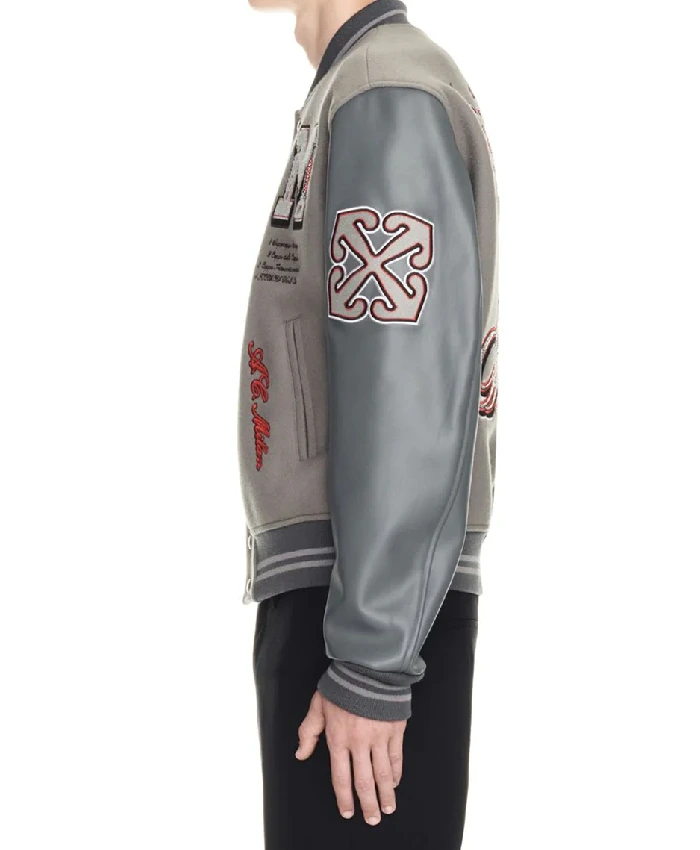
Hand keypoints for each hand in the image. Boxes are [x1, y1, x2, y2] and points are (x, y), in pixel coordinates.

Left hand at [296, 690, 405, 824]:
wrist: (368, 666)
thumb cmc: (341, 684)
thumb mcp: (318, 706)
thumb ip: (308, 731)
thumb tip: (300, 754)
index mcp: (338, 738)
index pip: (341, 777)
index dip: (344, 797)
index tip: (348, 811)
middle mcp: (359, 742)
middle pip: (364, 781)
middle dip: (368, 803)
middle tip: (371, 819)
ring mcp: (379, 736)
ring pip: (382, 773)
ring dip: (385, 794)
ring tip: (387, 808)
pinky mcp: (395, 729)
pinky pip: (396, 757)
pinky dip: (396, 772)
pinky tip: (395, 782)